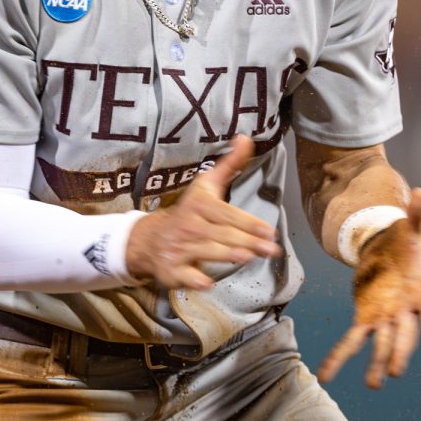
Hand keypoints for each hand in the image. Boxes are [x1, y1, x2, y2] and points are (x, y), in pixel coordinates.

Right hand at [125, 135, 281, 289]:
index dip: (249, 223)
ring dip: (226, 254)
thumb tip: (246, 137)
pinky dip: (195, 279)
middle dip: (248, 242)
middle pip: (222, 234)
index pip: (228, 214)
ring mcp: (179, 248)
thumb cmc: (189, 211)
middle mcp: (189, 225)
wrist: (149, 238)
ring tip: (247, 257)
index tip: (269, 231)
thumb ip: (230, 164)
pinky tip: (208, 282)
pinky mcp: (172, 270)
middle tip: (271, 250)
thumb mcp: (207, 185)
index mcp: (199, 205)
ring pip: (207, 252)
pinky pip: (184, 275)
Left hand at [318, 188, 420, 387]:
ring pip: (381, 343)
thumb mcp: (413, 226)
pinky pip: (353, 340)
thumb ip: (417, 214)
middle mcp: (408, 310)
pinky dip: (340, 358)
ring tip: (373, 384)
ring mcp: (387, 317)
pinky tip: (326, 376)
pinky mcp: (367, 317)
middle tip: (395, 370)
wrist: (391, 247)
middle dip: (400, 352)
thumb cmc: (408, 240)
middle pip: (405, 335)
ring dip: (376, 363)